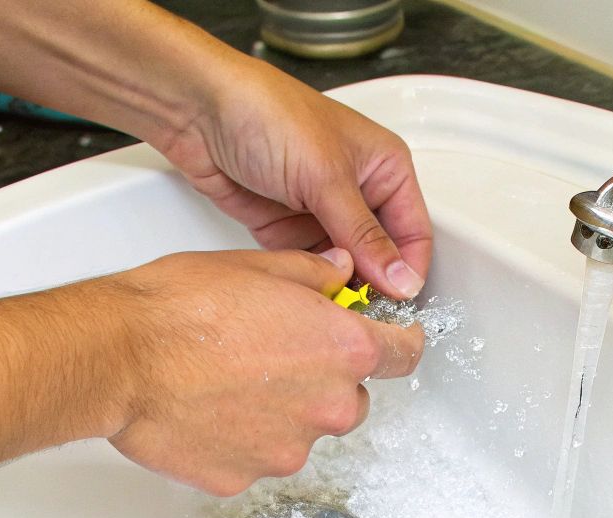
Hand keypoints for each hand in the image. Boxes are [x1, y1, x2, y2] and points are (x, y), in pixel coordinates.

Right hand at [93, 247, 424, 495]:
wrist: (120, 357)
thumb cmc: (180, 308)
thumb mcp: (259, 268)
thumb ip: (313, 276)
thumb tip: (336, 274)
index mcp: (342, 350)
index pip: (404, 354)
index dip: (396, 343)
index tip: (390, 341)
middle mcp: (326, 407)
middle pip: (348, 400)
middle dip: (322, 381)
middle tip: (273, 354)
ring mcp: (287, 450)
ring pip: (300, 432)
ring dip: (279, 412)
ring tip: (227, 380)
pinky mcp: (243, 478)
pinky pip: (254, 458)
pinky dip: (239, 439)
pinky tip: (206, 409)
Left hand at [159, 61, 432, 300]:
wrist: (199, 111)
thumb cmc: (267, 113)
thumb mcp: (327, 178)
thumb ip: (365, 235)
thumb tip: (401, 278)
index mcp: (384, 167)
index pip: (414, 231)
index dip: (409, 269)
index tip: (398, 303)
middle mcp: (356, 190)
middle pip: (380, 254)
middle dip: (373, 283)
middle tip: (364, 312)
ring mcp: (320, 210)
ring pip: (343, 265)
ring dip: (338, 285)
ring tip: (332, 305)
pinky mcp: (285, 227)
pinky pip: (307, 265)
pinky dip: (306, 280)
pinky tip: (304, 291)